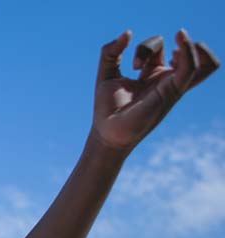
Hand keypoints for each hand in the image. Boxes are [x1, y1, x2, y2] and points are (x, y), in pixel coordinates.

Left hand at [91, 28, 219, 153]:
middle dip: (182, 43)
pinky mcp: (171, 91)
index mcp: (151, 75)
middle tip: (165, 55)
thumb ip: (111, 51)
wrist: (106, 133)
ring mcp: (171, 86)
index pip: (160, 48)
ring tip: (173, 54)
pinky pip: (191, 67)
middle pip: (188, 52)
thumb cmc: (107, 108)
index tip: (135, 65)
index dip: (149, 46)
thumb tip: (128, 33)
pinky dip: (188, 52)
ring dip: (190, 46)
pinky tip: (174, 52)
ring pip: (202, 60)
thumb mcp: (106, 72)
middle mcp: (165, 79)